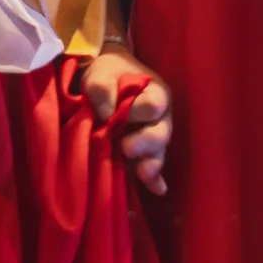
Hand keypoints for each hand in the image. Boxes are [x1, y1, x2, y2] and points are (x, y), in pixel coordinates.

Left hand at [80, 45, 171, 195]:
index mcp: (155, 93)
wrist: (108, 79)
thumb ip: (102, 88)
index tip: (116, 113)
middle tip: (126, 149)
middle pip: (160, 134)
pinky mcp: (145, 153)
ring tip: (140, 172)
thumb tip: (106, 114)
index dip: (136, 112)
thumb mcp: (102, 73)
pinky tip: (157, 189)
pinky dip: (155, 180)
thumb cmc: (108, 73)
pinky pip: (154, 169)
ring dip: (149, 164)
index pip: (152, 106)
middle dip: (145, 144)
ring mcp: (154, 137)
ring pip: (158, 153)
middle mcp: (160, 118)